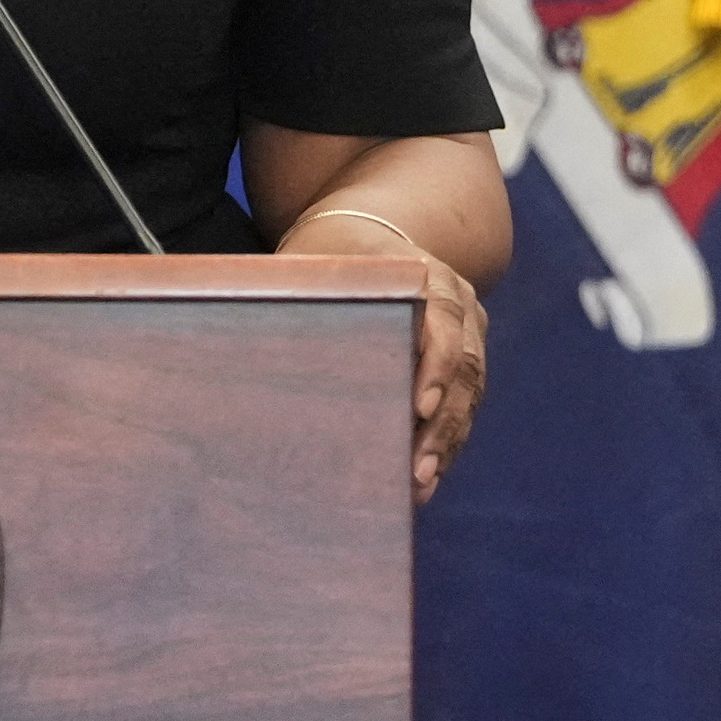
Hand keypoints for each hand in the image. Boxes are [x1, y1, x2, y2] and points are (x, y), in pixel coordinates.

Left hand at [278, 210, 491, 503]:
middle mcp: (458, 300)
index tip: (421, 408)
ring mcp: (469, 329)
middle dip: (442, 424)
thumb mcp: (313, 266)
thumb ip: (298, 297)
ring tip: (420, 487)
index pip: (443, 319)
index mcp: (423, 273)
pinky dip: (448, 440)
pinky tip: (426, 477)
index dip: (435, 364)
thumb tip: (250, 343)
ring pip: (470, 392)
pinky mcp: (467, 355)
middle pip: (463, 366)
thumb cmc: (327, 257)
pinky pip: (466, 403)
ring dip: (447, 442)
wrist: (365, 234)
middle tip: (416, 472)